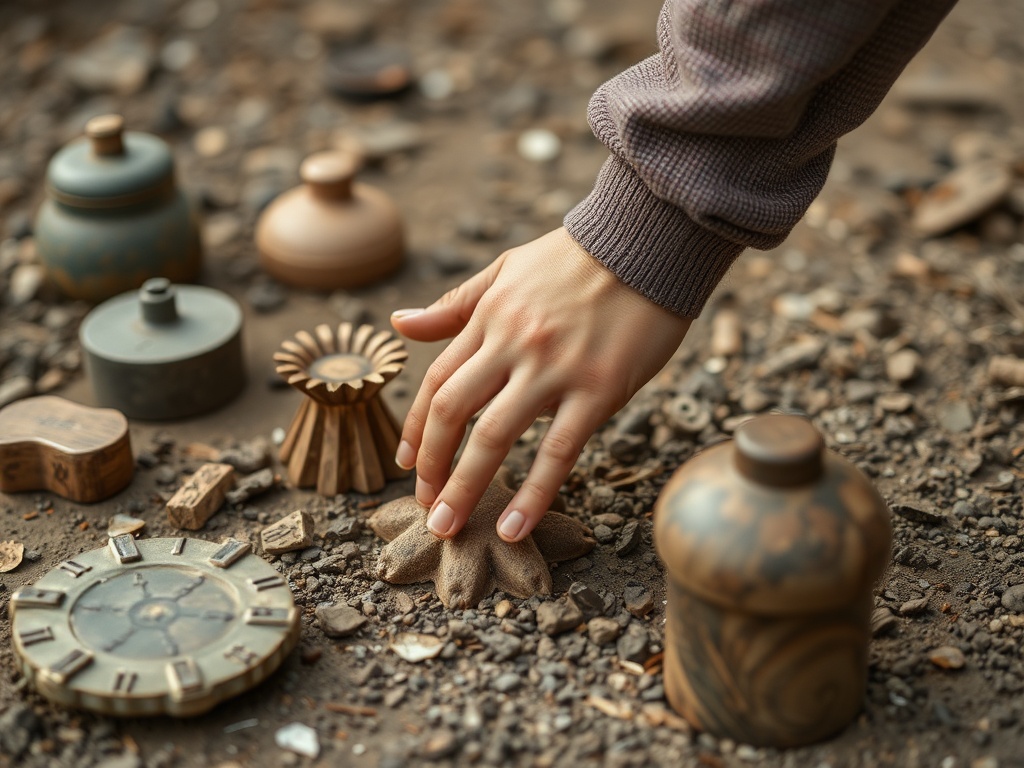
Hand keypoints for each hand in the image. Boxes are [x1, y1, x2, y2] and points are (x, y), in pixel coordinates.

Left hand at [391, 227, 691, 542]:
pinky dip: (533, 493)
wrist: (649, 240)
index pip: (437, 382)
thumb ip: (455, 304)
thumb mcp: (506, 269)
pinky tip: (513, 527)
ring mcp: (554, 369)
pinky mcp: (598, 389)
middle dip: (430, 465)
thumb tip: (398, 325)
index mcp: (489, 318)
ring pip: (494, 437)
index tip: (405, 464)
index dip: (415, 429)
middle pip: (452, 413)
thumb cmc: (579, 258)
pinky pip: (558, 450)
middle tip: (424, 505)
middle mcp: (512, 345)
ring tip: (447, 527)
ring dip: (464, 488)